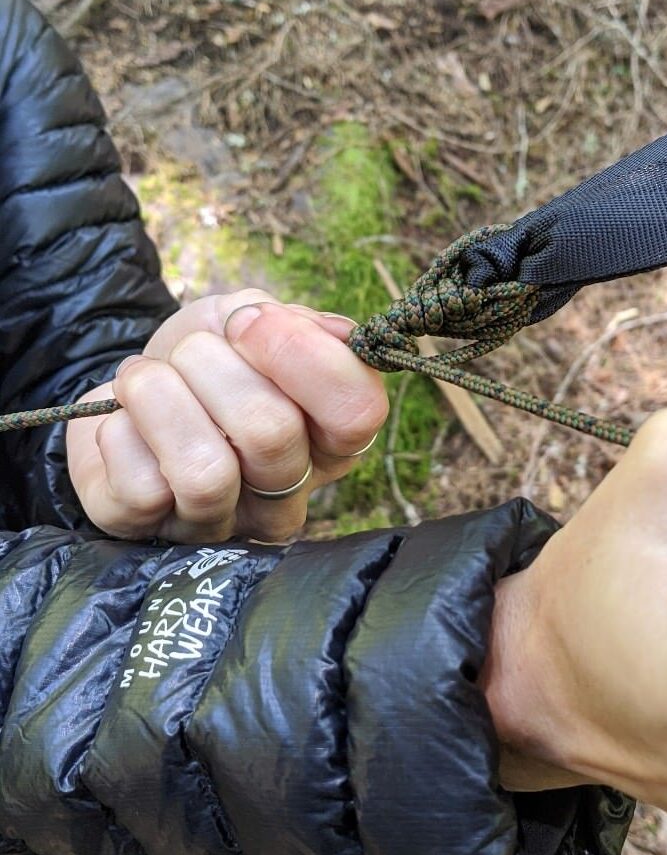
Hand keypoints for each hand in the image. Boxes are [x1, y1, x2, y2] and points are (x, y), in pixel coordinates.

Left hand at [67, 290, 387, 542]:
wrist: (128, 387)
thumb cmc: (203, 359)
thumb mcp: (249, 321)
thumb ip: (296, 325)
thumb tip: (338, 335)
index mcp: (331, 440)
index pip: (358, 412)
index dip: (301, 355)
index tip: (247, 320)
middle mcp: (292, 494)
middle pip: (272, 432)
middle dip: (211, 364)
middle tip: (189, 352)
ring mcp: (226, 522)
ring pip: (208, 472)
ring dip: (161, 398)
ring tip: (146, 381)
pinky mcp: (156, 534)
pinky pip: (143, 488)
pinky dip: (119, 433)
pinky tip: (125, 427)